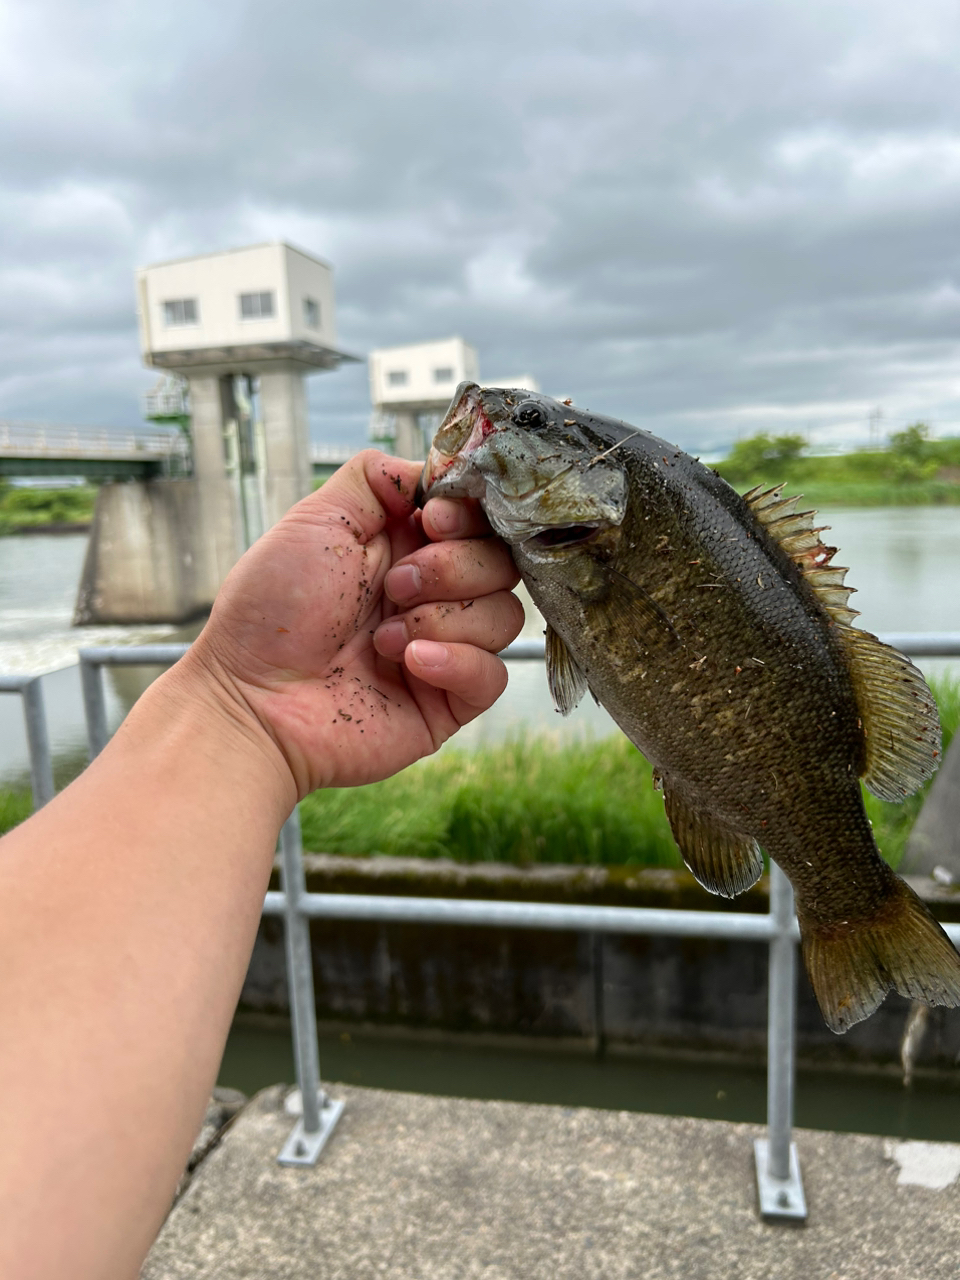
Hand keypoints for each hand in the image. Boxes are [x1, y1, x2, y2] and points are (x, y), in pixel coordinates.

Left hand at [182, 450, 522, 796]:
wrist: (252, 700)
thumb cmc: (271, 614)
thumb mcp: (315, 520)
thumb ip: (374, 479)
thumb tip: (431, 468)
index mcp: (406, 547)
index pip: (478, 517)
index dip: (468, 514)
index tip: (433, 521)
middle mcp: (432, 594)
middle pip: (501, 562)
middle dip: (451, 567)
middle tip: (394, 587)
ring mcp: (445, 647)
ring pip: (505, 615)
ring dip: (444, 618)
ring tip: (384, 638)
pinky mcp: (449, 699)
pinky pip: (494, 673)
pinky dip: (457, 661)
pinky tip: (409, 663)